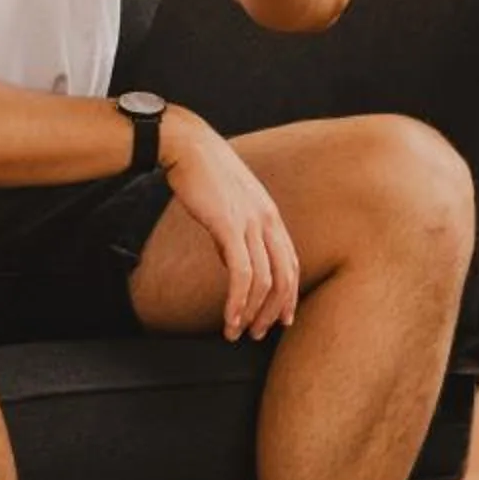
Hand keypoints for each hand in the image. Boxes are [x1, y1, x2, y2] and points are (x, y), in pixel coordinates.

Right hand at [159, 111, 299, 340]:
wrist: (187, 145)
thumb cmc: (204, 171)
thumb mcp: (230, 204)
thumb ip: (236, 232)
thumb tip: (231, 260)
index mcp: (270, 215)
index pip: (291, 263)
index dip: (289, 295)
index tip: (281, 319)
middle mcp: (267, 220)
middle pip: (285, 278)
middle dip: (273, 312)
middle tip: (259, 334)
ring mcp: (251, 223)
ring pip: (264, 281)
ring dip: (251, 313)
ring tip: (236, 332)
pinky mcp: (229, 226)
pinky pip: (241, 274)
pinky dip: (236, 302)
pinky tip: (229, 318)